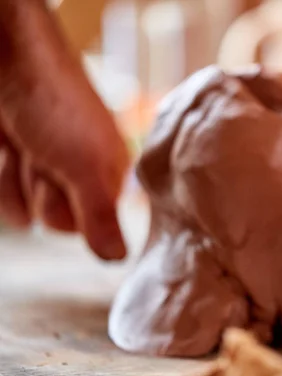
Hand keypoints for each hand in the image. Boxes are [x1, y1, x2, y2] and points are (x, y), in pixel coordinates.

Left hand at [0, 0, 128, 259]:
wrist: (8, 59)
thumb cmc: (54, 103)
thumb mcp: (86, 166)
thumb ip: (102, 216)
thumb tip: (120, 260)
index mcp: (108, 174)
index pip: (90, 228)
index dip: (69, 209)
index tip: (68, 175)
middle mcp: (79, 174)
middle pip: (52, 221)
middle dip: (39, 192)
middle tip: (43, 154)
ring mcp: (43, 167)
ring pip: (21, 210)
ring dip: (13, 180)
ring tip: (20, 143)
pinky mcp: (14, 161)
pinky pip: (3, 195)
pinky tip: (5, 145)